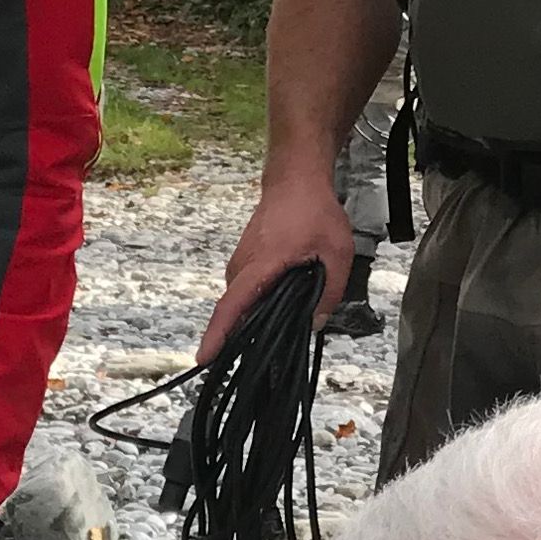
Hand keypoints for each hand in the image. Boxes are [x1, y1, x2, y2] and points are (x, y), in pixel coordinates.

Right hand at [201, 171, 352, 362]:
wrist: (296, 181)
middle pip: (235, 311)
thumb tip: (314, 323)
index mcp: (261, 265)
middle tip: (269, 351)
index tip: (203, 358)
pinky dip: (257, 303)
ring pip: (242, 301)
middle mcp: (241, 267)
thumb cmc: (315, 211)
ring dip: (255, 317)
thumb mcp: (337, 253)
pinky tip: (279, 305)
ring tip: (280, 324)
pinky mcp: (244, 261)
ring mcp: (239, 263)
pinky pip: (246, 291)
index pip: (232, 306)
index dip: (218, 335)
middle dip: (245, 335)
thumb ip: (330, 292)